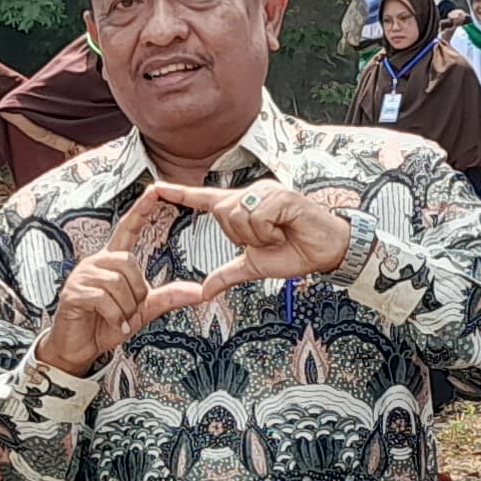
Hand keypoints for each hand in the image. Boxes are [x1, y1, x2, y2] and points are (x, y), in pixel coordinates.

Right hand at [33, 190, 224, 374]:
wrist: (78, 349)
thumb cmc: (106, 325)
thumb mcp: (142, 311)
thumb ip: (168, 298)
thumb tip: (200, 292)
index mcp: (112, 261)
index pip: (127, 228)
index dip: (140, 210)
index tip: (154, 190)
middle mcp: (96, 262)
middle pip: (128, 262)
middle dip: (137, 291)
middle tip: (130, 311)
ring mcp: (82, 276)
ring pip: (117, 283)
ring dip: (125, 308)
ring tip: (119, 320)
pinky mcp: (73, 293)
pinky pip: (103, 299)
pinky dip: (114, 317)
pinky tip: (114, 326)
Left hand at [158, 176, 356, 283]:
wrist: (325, 251)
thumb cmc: (294, 252)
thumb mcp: (254, 267)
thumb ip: (227, 274)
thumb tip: (205, 291)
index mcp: (241, 209)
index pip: (205, 199)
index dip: (179, 194)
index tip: (155, 188)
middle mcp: (251, 194)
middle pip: (222, 213)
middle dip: (241, 235)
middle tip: (268, 240)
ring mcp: (266, 191)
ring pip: (239, 215)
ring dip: (258, 235)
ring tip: (279, 234)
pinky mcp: (281, 194)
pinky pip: (258, 216)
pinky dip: (269, 230)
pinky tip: (286, 228)